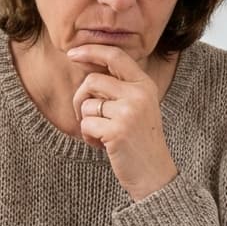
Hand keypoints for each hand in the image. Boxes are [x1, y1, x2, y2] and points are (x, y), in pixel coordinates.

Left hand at [67, 44, 176, 200]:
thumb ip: (117, 87)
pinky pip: (86, 124)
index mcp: (145, 85)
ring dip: (86, 121)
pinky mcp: (118, 130)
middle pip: (92, 81)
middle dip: (80, 99)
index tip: (72, 53)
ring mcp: (129, 112)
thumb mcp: (135, 107)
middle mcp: (139, 94)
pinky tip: (103, 145)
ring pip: (86, 104)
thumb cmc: (138, 140)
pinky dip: (88, 137)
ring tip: (102, 134)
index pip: (115, 56)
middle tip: (87, 116)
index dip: (91, 51)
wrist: (154, 175)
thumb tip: (85, 64)